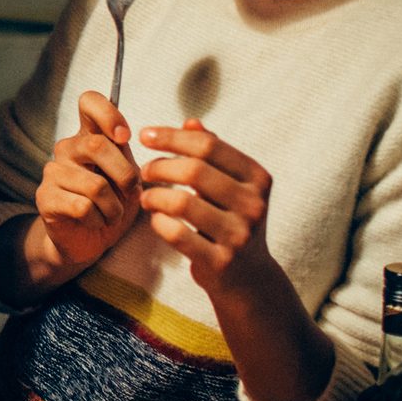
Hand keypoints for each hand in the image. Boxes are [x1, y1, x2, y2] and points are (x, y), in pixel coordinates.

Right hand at [34, 91, 141, 268]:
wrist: (89, 242)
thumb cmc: (112, 206)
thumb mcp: (130, 180)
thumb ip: (132, 158)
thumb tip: (133, 137)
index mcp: (89, 136)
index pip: (89, 102)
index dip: (108, 114)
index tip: (124, 137)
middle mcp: (67, 148)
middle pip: (97, 145)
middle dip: (125, 175)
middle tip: (131, 193)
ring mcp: (52, 172)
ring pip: (95, 185)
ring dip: (114, 208)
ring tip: (111, 214)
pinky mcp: (45, 197)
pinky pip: (82, 207)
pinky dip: (98, 220)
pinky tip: (94, 222)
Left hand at [138, 119, 274, 295]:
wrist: (248, 277)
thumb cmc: (232, 221)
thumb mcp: (232, 185)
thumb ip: (213, 153)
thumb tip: (190, 123)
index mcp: (258, 178)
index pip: (208, 145)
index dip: (171, 137)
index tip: (144, 135)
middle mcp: (254, 204)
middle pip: (194, 170)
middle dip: (159, 166)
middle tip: (144, 170)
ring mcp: (239, 234)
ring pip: (182, 202)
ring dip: (154, 196)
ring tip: (146, 197)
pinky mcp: (220, 260)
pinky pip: (177, 234)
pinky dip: (159, 223)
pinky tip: (155, 219)